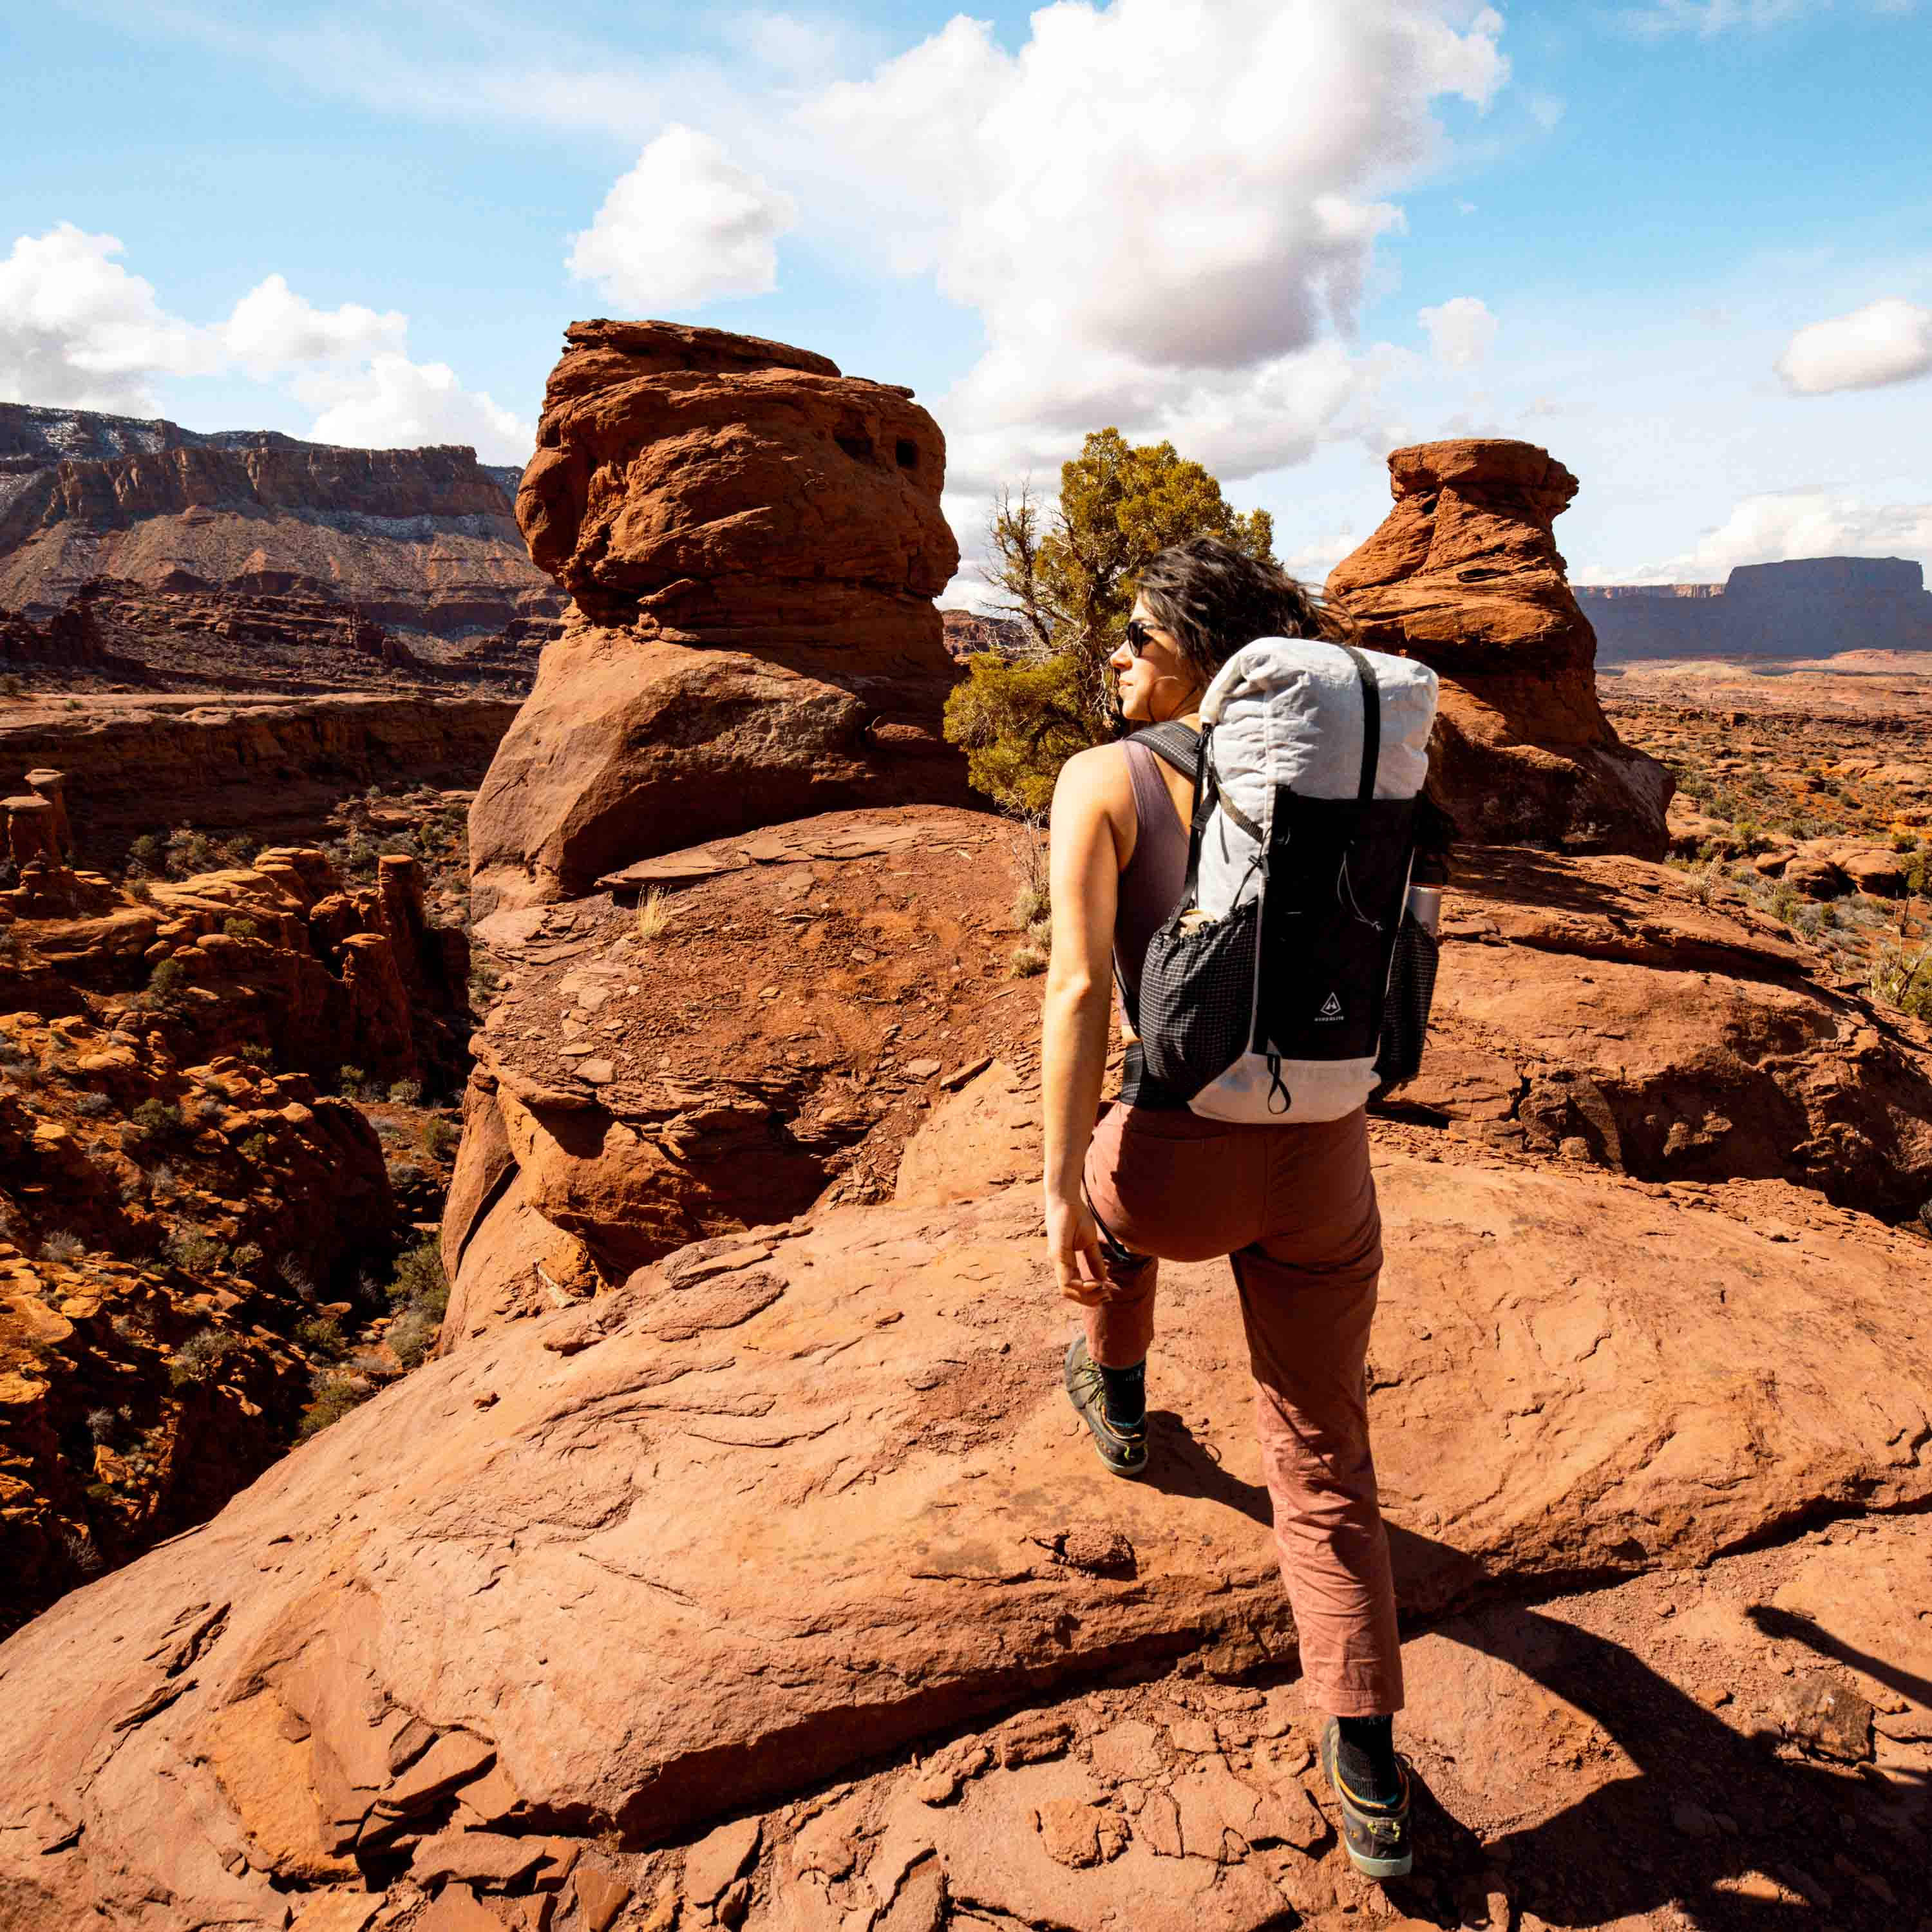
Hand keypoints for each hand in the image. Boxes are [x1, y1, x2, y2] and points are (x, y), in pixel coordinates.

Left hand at [1044, 1190, 1109, 1305]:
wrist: (1067, 1198)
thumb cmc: (1076, 1217)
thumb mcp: (1089, 1243)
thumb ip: (1094, 1260)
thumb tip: (1102, 1279)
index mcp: (1065, 1262)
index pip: (1073, 1287)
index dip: (1089, 1295)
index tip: (1106, 1292)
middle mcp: (1059, 1263)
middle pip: (1069, 1292)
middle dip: (1088, 1299)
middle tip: (1106, 1296)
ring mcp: (1057, 1259)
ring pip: (1066, 1288)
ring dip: (1086, 1295)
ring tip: (1103, 1290)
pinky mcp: (1058, 1252)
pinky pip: (1065, 1277)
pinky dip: (1080, 1285)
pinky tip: (1094, 1283)